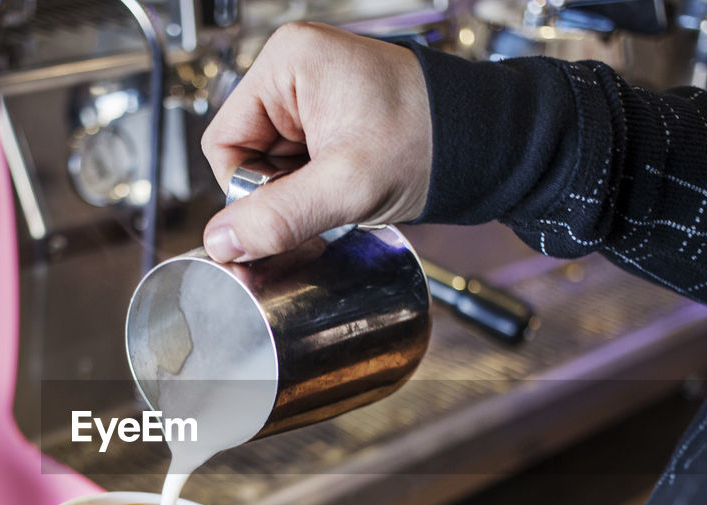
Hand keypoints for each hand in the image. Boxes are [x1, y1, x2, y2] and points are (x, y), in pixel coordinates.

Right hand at [201, 22, 431, 261]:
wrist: (485, 144)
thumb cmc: (431, 140)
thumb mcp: (347, 186)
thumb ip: (279, 216)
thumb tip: (221, 242)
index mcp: (287, 62)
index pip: (224, 144)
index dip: (248, 188)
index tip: (291, 204)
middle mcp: (294, 70)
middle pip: (247, 156)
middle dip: (280, 190)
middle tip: (327, 195)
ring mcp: (311, 95)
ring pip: (272, 166)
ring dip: (300, 191)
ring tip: (344, 187)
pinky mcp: (328, 118)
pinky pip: (297, 165)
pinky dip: (316, 187)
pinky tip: (346, 184)